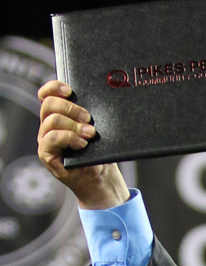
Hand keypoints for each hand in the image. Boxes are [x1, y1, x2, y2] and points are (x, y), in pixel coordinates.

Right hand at [37, 80, 129, 208]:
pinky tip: (82, 144)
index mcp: (57, 115)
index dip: (55, 87)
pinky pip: (52, 138)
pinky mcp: (46, 153)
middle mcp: (48, 125)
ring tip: (90, 134)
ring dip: (73, 125)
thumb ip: (90, 115)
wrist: (100, 178)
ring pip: (52, 120)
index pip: (47, 94)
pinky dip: (69, 138)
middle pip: (49, 104)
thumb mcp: (97, 129)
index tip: (70, 90)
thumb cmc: (98, 153)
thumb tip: (98, 99)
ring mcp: (45, 139)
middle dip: (70, 108)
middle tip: (88, 118)